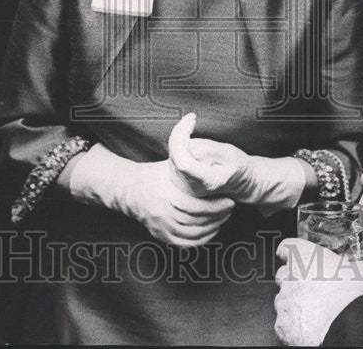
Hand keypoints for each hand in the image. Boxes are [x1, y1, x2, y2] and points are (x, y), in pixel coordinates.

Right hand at [69, 143, 233, 246]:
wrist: (131, 191)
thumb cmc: (157, 174)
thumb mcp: (169, 158)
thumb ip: (181, 140)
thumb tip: (191, 117)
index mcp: (168, 194)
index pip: (198, 206)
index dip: (218, 206)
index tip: (231, 200)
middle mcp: (164, 213)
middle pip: (199, 221)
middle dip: (219, 216)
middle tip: (230, 208)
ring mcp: (162, 227)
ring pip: (194, 234)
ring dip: (213, 227)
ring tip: (224, 217)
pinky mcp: (162, 237)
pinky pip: (186, 244)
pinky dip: (202, 239)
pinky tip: (212, 229)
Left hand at [167, 113, 305, 212]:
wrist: (239, 182)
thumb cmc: (237, 167)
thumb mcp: (230, 155)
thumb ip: (210, 151)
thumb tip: (189, 145)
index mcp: (205, 182)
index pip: (183, 163)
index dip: (182, 138)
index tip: (192, 120)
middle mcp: (189, 186)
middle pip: (176, 154)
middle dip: (181, 131)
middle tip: (192, 118)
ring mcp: (182, 183)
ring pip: (173, 152)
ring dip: (180, 135)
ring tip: (192, 124)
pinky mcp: (178, 176)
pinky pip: (174, 153)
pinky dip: (179, 140)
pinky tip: (187, 132)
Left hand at [274, 237, 362, 345]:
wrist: (350, 326)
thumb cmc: (356, 296)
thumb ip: (357, 265)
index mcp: (306, 257)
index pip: (287, 247)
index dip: (292, 254)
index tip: (295, 259)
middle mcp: (289, 277)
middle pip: (284, 275)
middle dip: (295, 282)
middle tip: (314, 292)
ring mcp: (284, 302)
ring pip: (284, 301)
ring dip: (296, 305)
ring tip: (316, 314)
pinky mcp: (282, 325)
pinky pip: (285, 324)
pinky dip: (295, 327)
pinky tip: (311, 329)